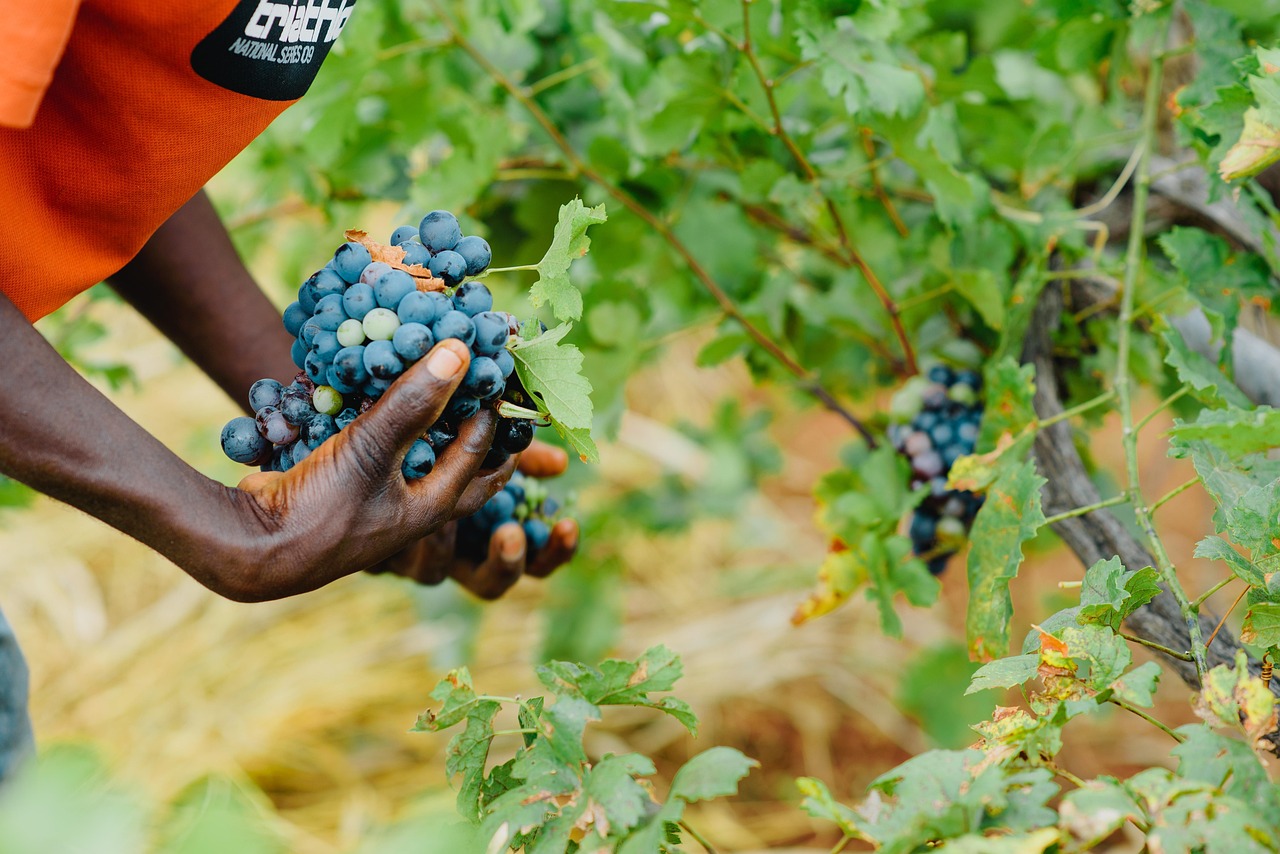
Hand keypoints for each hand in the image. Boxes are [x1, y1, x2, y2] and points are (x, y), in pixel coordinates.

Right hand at [223, 339, 518, 600]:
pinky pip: (370, 443)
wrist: (250, 543)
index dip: (494, 414)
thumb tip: (460, 352)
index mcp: (432, 506)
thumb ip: (414, 402)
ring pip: (410, 449)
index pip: (480, 454)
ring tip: (431, 376)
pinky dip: (375, 414)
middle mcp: (408, 505)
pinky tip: (371, 384)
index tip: (497, 372)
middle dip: (468, 424)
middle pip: (455, 461)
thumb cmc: (323, 509)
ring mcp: (373, 495)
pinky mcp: (340, 481)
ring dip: (420, 416)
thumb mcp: (373, 449)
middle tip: (482, 385)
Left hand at [368, 441, 580, 598]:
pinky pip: (386, 551)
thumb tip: (561, 463)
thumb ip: (511, 451)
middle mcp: (447, 552)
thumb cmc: (416, 445)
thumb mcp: (470, 443)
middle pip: (489, 583)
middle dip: (506, 563)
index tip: (567, 526)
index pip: (531, 559)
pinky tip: (395, 503)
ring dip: (441, 538)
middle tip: (510, 535)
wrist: (339, 458)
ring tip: (437, 509)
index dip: (555, 551)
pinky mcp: (366, 549)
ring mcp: (407, 556)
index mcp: (481, 532)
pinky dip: (385, 521)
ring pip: (433, 569)